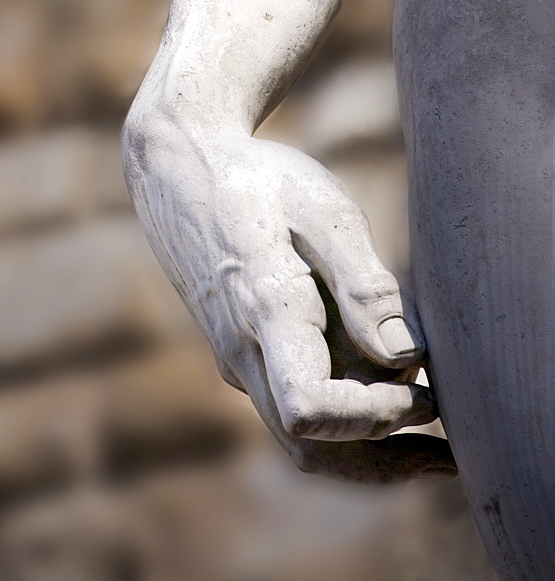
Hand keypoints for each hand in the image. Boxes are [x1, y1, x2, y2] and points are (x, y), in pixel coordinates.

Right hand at [123, 109, 455, 482]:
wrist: (179, 168)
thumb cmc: (260, 180)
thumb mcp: (323, 211)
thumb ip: (364, 285)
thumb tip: (406, 357)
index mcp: (264, 308)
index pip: (309, 409)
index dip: (373, 416)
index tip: (425, 391)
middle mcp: (242, 348)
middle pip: (308, 446)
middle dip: (382, 459)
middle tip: (448, 451)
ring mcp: (235, 356)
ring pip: (297, 436)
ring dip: (364, 448)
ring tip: (430, 431)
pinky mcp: (239, 352)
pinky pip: (288, 405)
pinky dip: (339, 419)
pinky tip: (380, 388)